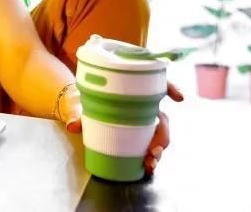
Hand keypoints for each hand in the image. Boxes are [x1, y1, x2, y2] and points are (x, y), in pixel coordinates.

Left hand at [62, 81, 184, 175]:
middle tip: (154, 150)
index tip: (179, 98)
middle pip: (162, 118)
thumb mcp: (82, 105)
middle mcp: (143, 105)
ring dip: (160, 149)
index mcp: (133, 91)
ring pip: (161, 133)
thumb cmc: (86, 101)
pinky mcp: (141, 133)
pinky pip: (153, 143)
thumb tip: (72, 126)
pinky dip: (154, 155)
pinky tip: (149, 166)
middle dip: (163, 135)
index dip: (171, 88)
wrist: (81, 108)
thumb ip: (78, 114)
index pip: (157, 84)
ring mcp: (144, 120)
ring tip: (151, 162)